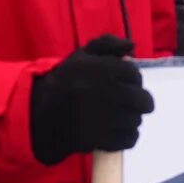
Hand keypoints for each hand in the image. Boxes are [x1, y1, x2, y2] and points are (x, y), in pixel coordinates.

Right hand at [29, 34, 151, 164]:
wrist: (41, 113)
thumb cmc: (65, 81)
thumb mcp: (81, 55)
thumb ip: (107, 43)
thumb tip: (131, 45)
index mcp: (104, 70)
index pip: (135, 74)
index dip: (132, 78)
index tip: (125, 82)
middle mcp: (108, 93)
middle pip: (142, 100)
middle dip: (140, 101)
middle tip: (130, 102)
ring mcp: (107, 118)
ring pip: (136, 120)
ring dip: (131, 118)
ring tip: (118, 116)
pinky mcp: (103, 139)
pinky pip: (130, 139)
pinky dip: (127, 136)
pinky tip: (117, 130)